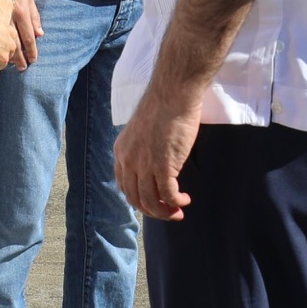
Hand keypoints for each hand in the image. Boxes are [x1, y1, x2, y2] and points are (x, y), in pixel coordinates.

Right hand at [10, 0, 40, 69]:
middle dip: (20, 57)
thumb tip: (40, 34)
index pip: (28, 37)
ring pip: (5, 41)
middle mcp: (12, 18)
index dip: (31, 50)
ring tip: (11, 64)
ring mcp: (0, 19)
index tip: (33, 60)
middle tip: (23, 68)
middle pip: (17, 43)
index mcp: (23, 13)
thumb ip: (35, 17)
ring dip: (9, 54)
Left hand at [113, 91, 199, 220]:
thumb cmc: (162, 108)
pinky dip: (177, 202)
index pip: (124, 186)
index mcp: (121, 151)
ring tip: (178, 211)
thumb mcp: (141, 131)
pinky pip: (168, 195)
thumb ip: (141, 149)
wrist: (172, 95)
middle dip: (153, 211)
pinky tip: (185, 200)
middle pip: (136, 198)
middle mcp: (128, 160)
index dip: (139, 199)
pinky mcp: (163, 166)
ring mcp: (145, 164)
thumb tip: (151, 166)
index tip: (153, 202)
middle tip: (169, 213)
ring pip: (151, 201)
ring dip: (166, 212)